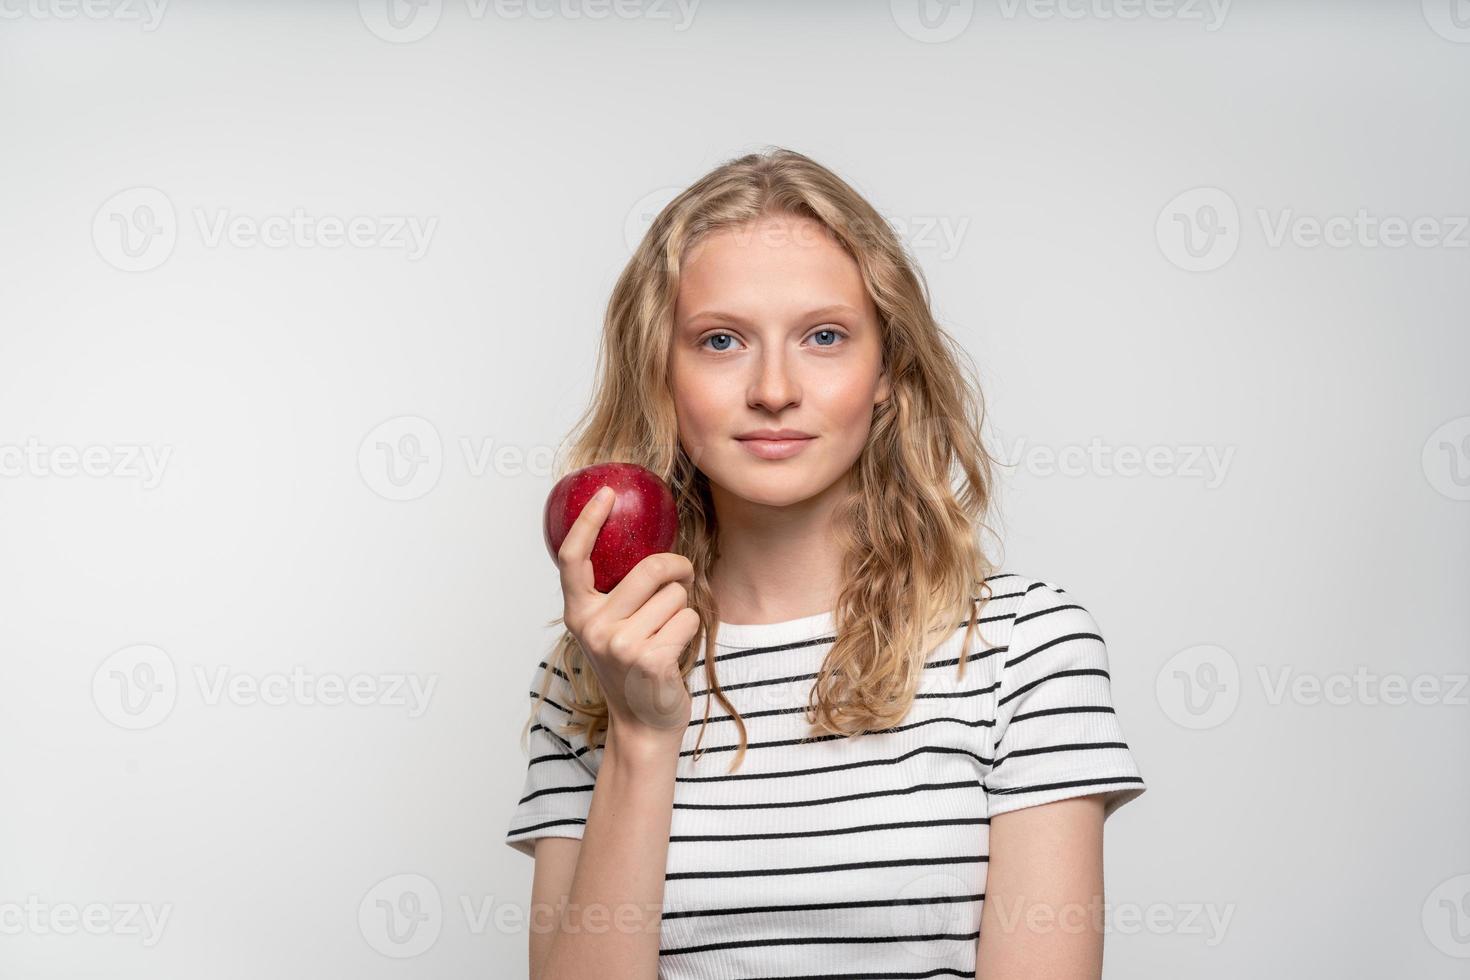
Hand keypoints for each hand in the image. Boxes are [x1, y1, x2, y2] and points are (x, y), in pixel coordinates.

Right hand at [556, 486, 697, 747]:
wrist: (644, 725)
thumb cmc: (633, 669)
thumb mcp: (610, 629)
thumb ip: (614, 595)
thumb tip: (643, 544)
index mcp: (578, 613)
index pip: (573, 558)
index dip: (588, 521)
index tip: (606, 494)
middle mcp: (593, 627)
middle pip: (647, 569)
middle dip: (676, 568)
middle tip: (682, 576)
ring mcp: (619, 644)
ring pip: (674, 594)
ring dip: (682, 608)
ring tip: (666, 634)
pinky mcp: (650, 658)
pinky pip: (687, 617)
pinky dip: (690, 628)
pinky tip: (674, 652)